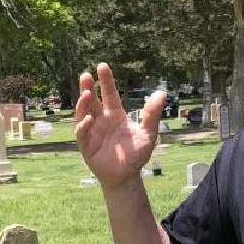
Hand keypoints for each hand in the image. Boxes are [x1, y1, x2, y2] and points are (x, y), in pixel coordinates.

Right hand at [74, 63, 166, 189]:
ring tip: (86, 93)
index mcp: (115, 115)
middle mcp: (101, 120)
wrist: (127, 177)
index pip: (109, 94)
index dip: (105, 80)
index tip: (102, 66)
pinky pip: (81, 133)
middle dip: (87, 87)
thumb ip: (152, 114)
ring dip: (82, 103)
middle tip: (85, 75)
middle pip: (92, 100)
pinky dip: (83, 125)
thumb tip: (162, 93)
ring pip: (83, 113)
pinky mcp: (86, 145)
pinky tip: (88, 119)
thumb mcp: (148, 134)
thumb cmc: (137, 155)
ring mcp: (92, 132)